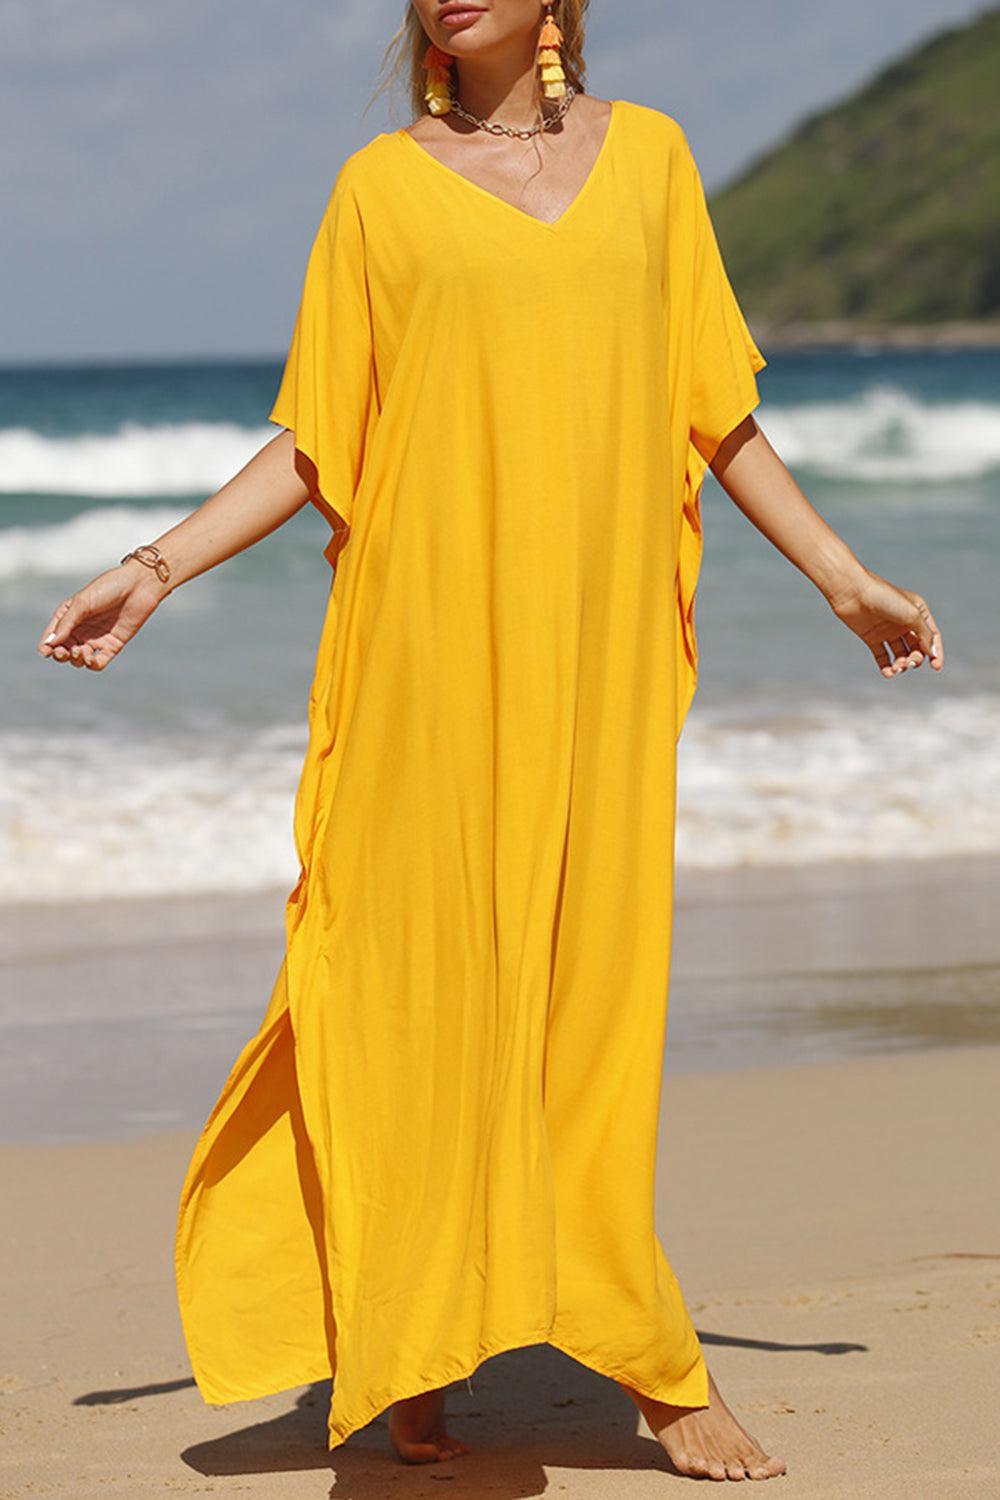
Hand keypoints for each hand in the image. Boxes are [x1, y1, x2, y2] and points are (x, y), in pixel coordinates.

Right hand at [37, 561, 166, 670]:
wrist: (138, 586)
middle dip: (60, 655)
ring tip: (81, 651)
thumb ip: (67, 623)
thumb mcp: (82, 602)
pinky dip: (92, 665)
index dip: (47, 646)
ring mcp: (97, 638)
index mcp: (70, 616)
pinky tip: (91, 659)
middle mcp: (82, 629)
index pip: (53, 635)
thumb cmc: (109, 588)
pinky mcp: (113, 645)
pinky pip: (99, 663)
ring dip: (76, 659)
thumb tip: (51, 643)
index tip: (46, 651)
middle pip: (64, 650)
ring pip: (79, 659)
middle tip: (64, 652)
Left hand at [827, 566, 942, 677]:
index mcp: (918, 612)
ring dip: (901, 664)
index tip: (936, 667)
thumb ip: (925, 634)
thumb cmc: (884, 598)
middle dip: (916, 659)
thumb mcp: (911, 615)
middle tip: (910, 662)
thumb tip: (932, 653)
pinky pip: (882, 657)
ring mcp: (888, 631)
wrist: (852, 592)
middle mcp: (904, 622)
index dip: (935, 653)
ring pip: (900, 654)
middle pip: (916, 648)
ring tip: (897, 667)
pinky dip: (886, 667)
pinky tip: (888, 673)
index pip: (931, 636)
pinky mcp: (872, 638)